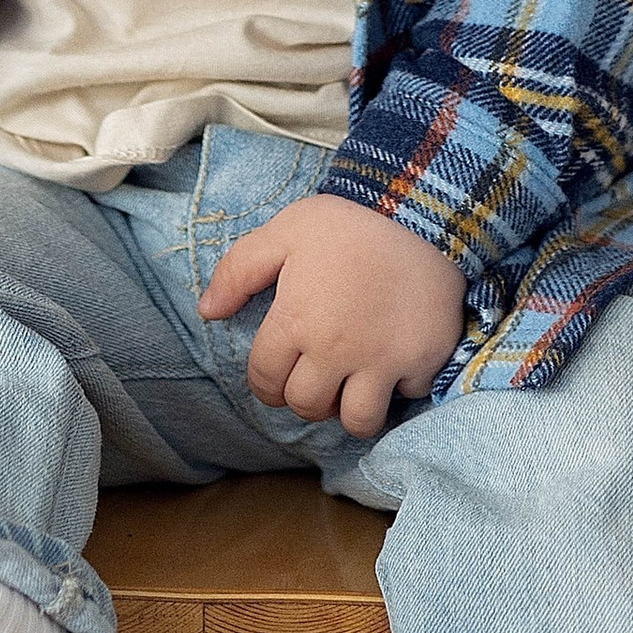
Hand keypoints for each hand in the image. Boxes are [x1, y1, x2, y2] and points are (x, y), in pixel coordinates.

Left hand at [198, 193, 467, 440]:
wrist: (424, 211)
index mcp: (295, 321)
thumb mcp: (285, 231)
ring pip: (356, 421)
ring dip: (349, 408)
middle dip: (304, 395)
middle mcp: (335, 351)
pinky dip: (400, 386)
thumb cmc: (349, 223)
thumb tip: (207, 311)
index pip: (264, 380)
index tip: (278, 370)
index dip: (266, 380)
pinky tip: (396, 358)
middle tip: (316, 373)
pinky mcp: (422, 361)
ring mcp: (382, 361)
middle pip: (306, 406)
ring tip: (351, 383)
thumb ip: (239, 271)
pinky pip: (405, 397)